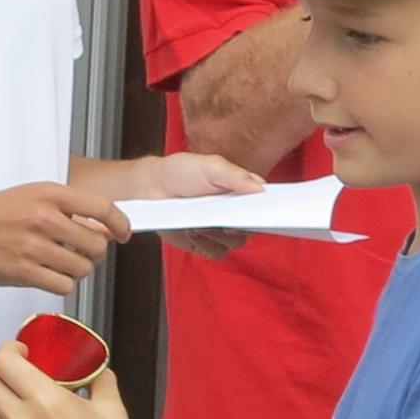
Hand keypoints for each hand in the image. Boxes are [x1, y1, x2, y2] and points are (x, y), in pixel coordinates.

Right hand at [0, 178, 132, 293]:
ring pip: (82, 268)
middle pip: (96, 245)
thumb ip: (67, 209)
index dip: (120, 224)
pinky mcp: (23, 271)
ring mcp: (34, 246)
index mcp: (50, 195)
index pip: (102, 208)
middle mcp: (44, 218)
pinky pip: (63, 285)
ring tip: (61, 264)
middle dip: (94, 254)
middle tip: (81, 253)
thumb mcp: (32, 196)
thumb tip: (102, 229)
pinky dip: (61, 283)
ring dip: (77, 271)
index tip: (123, 233)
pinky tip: (49, 275)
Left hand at [111, 151, 266, 260]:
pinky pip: (215, 252)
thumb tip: (261, 187)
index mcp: (241, 193)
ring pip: (233, 244)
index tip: (266, 212)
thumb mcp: (209, 166)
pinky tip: (192, 231)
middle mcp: (233, 214)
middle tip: (226, 220)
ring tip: (199, 223)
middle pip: (251, 229)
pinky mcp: (203, 244)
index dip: (268, 211)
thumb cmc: (181, 172)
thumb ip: (235, 175)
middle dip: (239, 226)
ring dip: (218, 235)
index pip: (264, 206)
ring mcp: (218, 231)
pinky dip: (205, 243)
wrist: (150, 187)